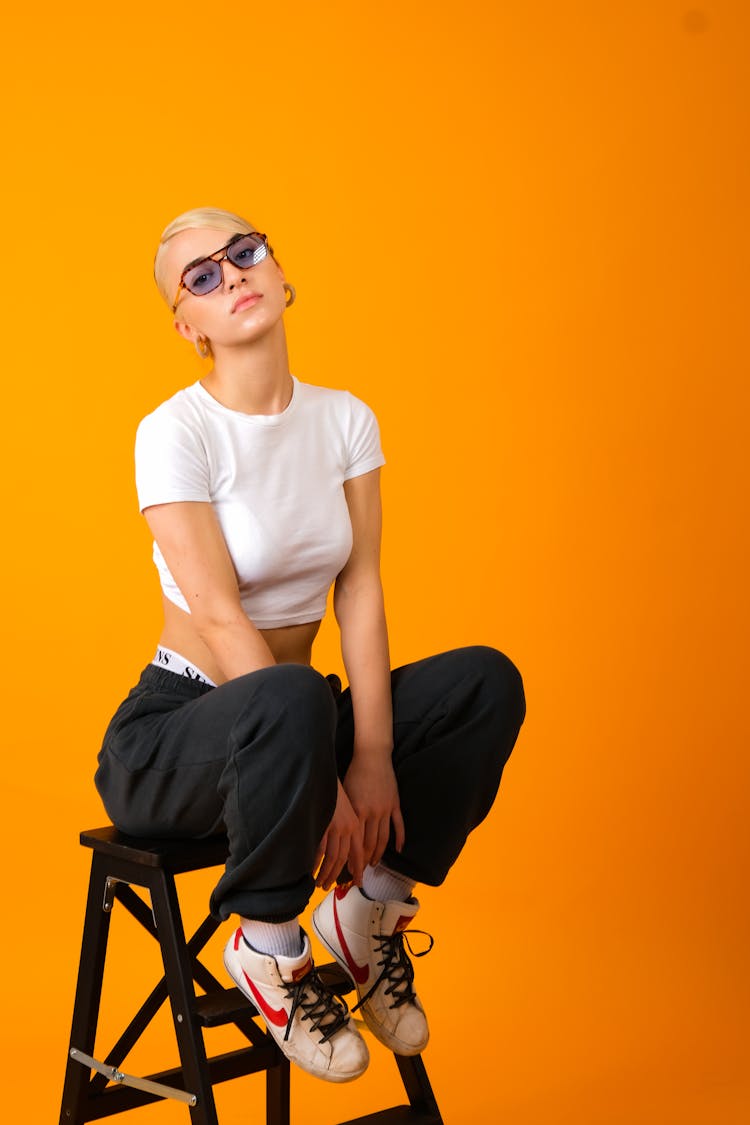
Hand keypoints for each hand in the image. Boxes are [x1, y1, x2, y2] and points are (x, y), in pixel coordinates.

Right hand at [314, 781, 364, 889]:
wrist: (326, 772)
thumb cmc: (335, 790)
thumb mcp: (347, 808)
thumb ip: (347, 827)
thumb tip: (344, 846)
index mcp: (355, 824)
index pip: (359, 852)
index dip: (358, 868)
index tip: (358, 881)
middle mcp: (347, 827)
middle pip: (344, 858)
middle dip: (336, 875)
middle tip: (329, 885)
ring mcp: (334, 826)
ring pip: (332, 857)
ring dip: (326, 873)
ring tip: (320, 883)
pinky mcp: (322, 823)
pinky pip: (319, 849)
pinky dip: (315, 862)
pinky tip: (310, 869)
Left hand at [343, 756, 404, 870]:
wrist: (372, 756)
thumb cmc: (354, 773)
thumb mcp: (345, 794)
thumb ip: (344, 814)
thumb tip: (336, 833)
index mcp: (358, 811)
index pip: (356, 841)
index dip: (353, 858)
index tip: (349, 870)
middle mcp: (372, 813)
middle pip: (370, 844)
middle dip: (364, 861)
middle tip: (361, 873)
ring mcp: (386, 809)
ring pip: (383, 838)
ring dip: (379, 854)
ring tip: (374, 863)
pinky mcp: (395, 804)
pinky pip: (399, 825)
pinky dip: (400, 839)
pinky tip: (398, 850)